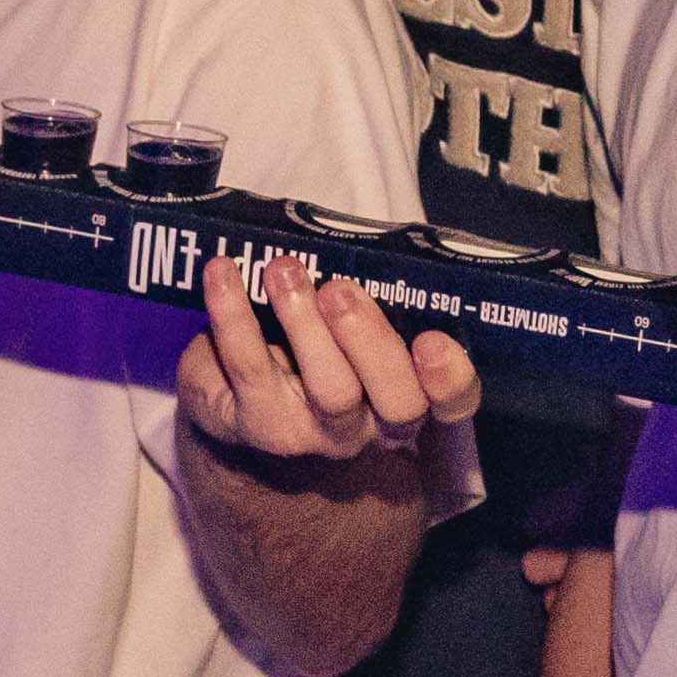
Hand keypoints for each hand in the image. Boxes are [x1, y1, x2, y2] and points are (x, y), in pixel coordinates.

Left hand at [178, 256, 478, 471]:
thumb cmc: (310, 349)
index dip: (451, 378)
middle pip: (396, 401)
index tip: (433, 340)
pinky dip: (232, 315)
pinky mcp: (254, 426)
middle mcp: (372, 426)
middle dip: (371, 341)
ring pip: (329, 391)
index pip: (453, 402)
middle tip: (339, 290)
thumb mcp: (347, 328)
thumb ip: (367, 297)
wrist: (239, 404)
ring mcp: (315, 434)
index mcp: (408, 395)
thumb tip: (356, 242)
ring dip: (304, 324)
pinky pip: (247, 370)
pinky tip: (223, 273)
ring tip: (283, 270)